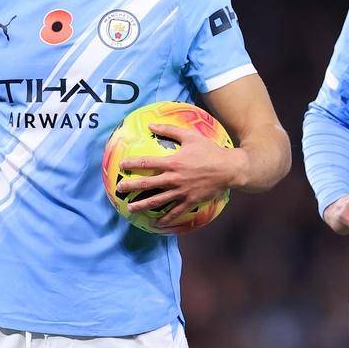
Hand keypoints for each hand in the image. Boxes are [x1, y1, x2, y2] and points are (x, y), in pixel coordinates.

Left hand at [116, 123, 246, 227]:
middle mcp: (174, 178)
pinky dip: (166, 219)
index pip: (147, 163)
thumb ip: (169, 130)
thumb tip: (151, 124)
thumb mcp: (190, 136)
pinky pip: (175, 212)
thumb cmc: (210, 151)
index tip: (121, 166)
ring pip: (158, 200)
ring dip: (143, 205)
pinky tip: (157, 223)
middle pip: (148, 184)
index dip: (132, 164)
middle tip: (119, 189)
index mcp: (173, 162)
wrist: (229, 169)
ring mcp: (182, 192)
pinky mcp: (190, 201)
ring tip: (130, 209)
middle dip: (132, 186)